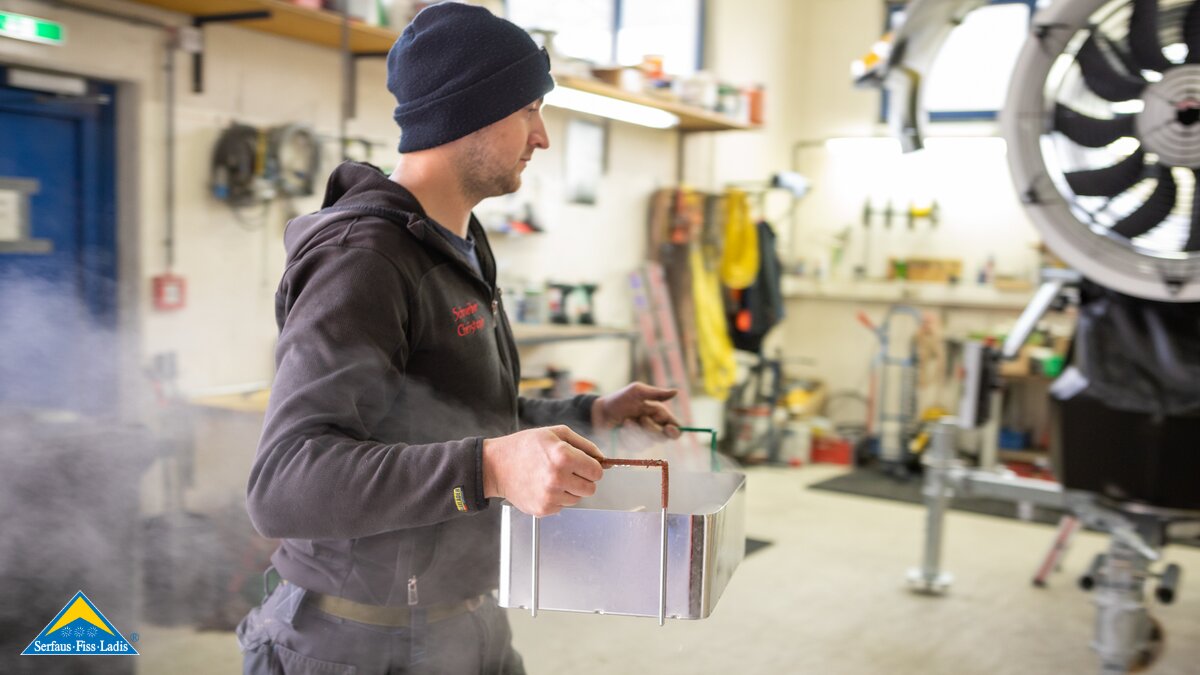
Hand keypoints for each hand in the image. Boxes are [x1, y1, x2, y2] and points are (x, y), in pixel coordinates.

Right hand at [482, 425, 604, 516]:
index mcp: (564, 456)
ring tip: (550, 477)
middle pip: (591, 489)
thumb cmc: (526, 446)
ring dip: (569, 490)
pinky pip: (562, 507)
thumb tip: (604, 461)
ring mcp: (550, 496)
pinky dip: (556, 498)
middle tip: (567, 471)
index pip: (597, 472)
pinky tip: (542, 486)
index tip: (583, 465)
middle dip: (583, 480)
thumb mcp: (555, 433)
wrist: (496, 465)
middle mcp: (558, 478)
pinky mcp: (543, 509)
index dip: (592, 467)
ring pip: (577, 499)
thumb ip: (584, 445)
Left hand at [591, 383, 681, 440]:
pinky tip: (620, 430)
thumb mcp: (637, 392)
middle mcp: (653, 428)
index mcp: (658, 414)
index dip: (674, 431)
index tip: (668, 428)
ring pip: (648, 443)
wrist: (600, 412)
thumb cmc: (619, 399)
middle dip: (650, 428)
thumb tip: (676, 392)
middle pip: (662, 437)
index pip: (674, 428)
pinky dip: (627, 437)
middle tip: (640, 418)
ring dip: (635, 432)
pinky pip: (635, 447)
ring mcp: (642, 438)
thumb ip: (656, 394)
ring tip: (625, 421)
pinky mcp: (632, 446)